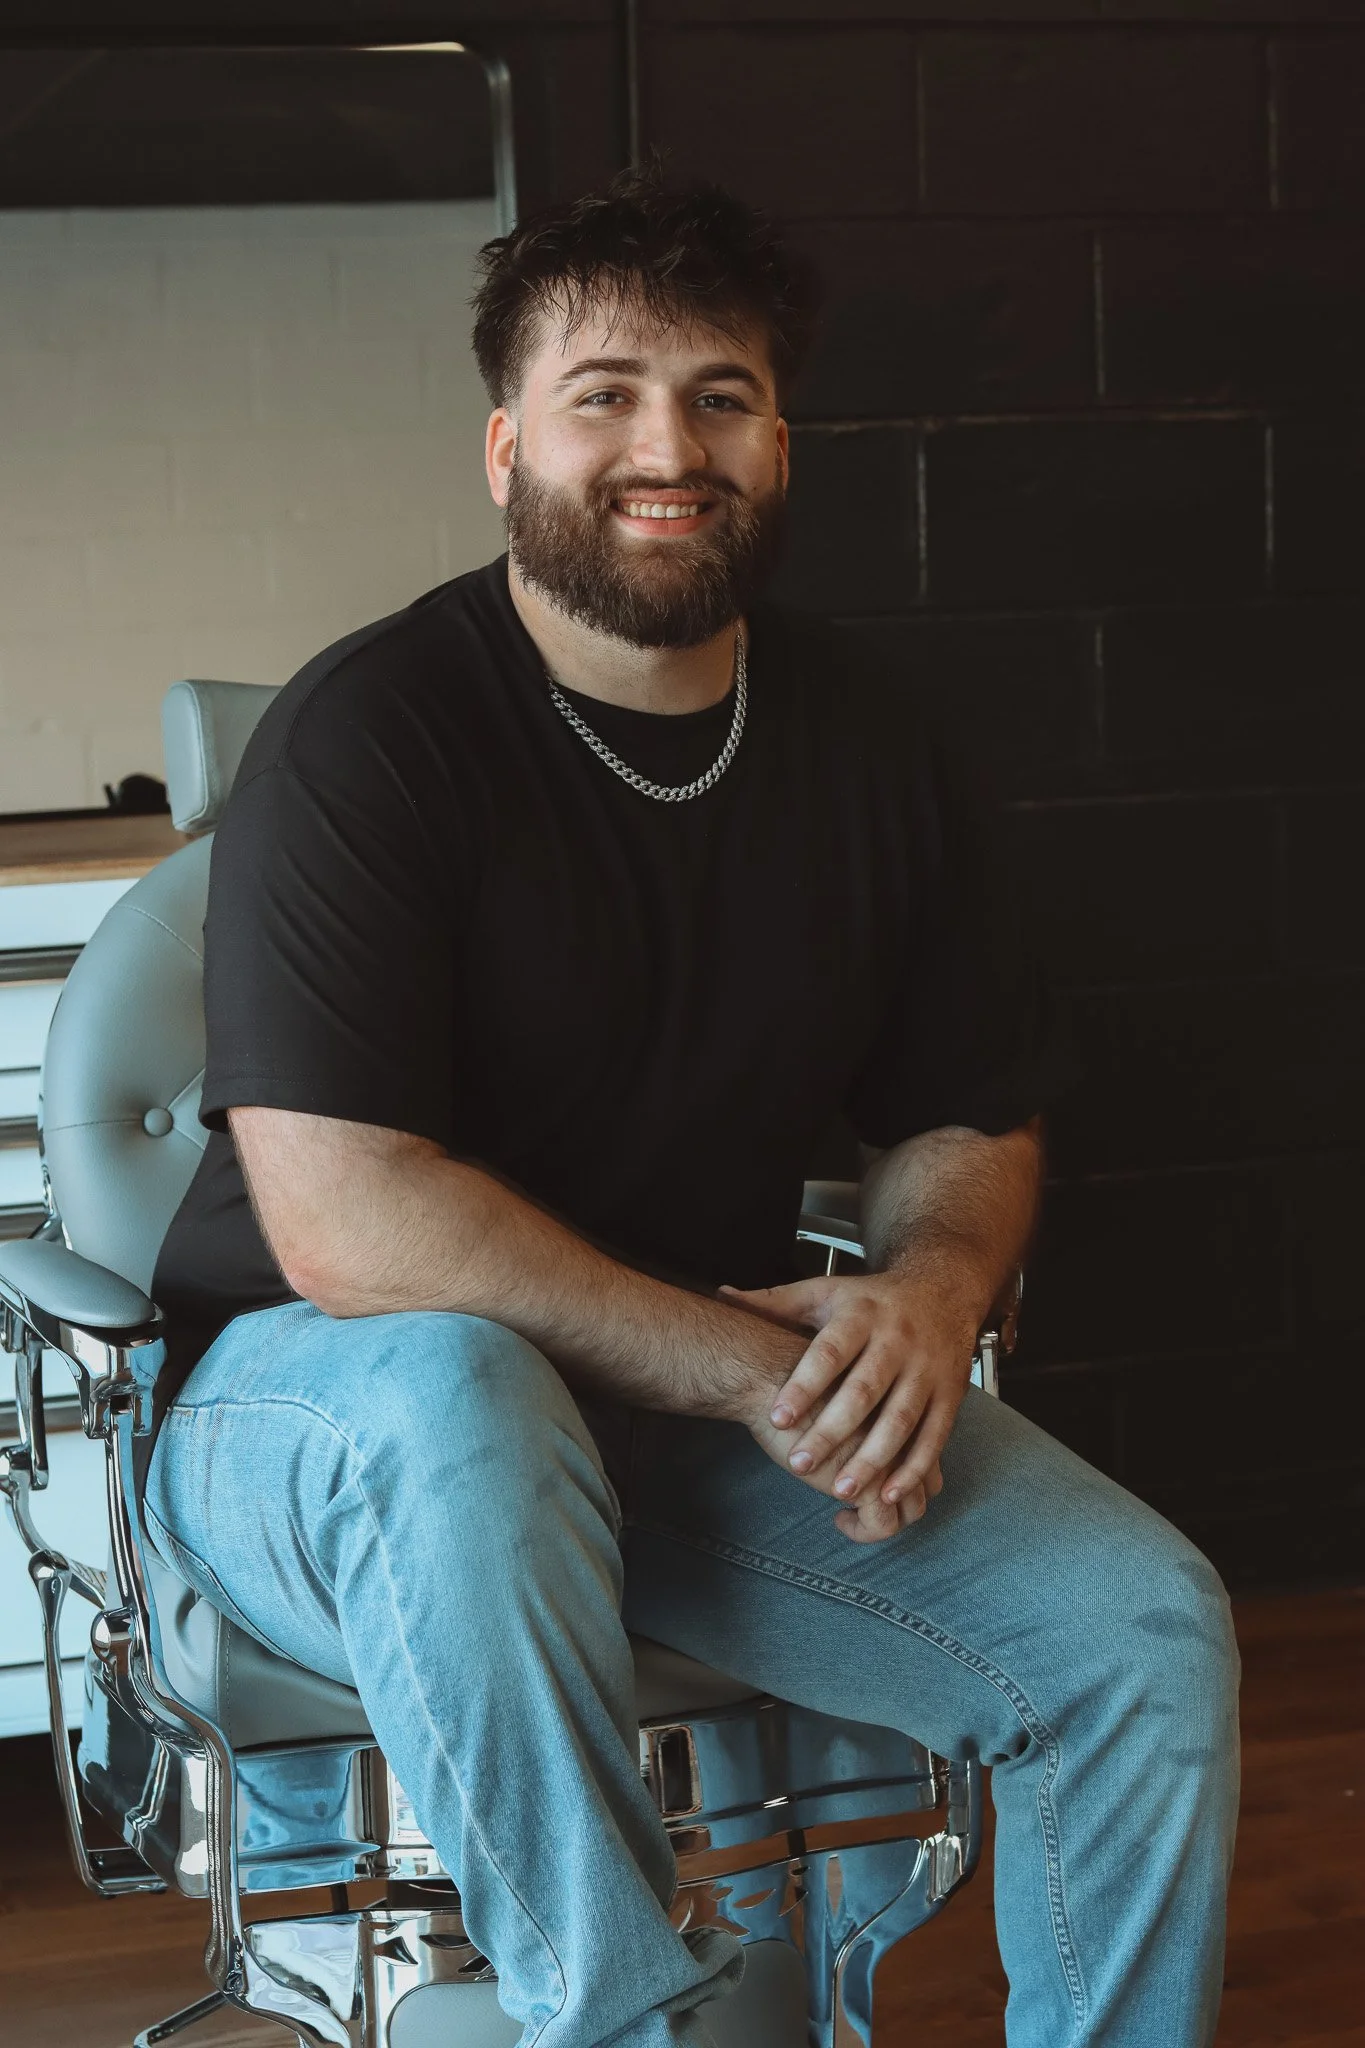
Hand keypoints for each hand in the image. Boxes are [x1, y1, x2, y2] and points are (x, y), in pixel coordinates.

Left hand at [721, 1269, 980, 1522]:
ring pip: (901, 1418)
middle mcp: (897, 1341)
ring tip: (840, 1489)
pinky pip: (934, 1435)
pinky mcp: (950, 1395)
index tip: (778, 1416)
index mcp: (861, 1316)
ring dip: (873, 1457)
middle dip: (832, 1430)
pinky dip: (915, 1467)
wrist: (944, 1289)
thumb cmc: (871, 1300)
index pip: (830, 1352)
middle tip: (798, 1463)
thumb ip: (775, 1302)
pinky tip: (889, 1493)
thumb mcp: (825, 1293)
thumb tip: (721, 1295)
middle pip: (865, 1391)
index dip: (805, 1384)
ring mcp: (927, 1370)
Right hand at [746, 1395, 940, 1543]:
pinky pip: (883, 1525)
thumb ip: (867, 1410)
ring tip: (847, 1516)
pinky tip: (838, 1519)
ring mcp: (897, 1459)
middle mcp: (912, 1435)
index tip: (878, 1482)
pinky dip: (861, 1530)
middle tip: (866, 1506)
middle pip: (927, 1485)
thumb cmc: (802, 1378)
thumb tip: (865, 1438)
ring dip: (880, 1520)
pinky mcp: (873, 1482)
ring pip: (911, 1510)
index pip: (928, 1455)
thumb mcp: (847, 1386)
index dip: (908, 1476)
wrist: (774, 1377)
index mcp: (909, 1407)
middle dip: (900, 1503)